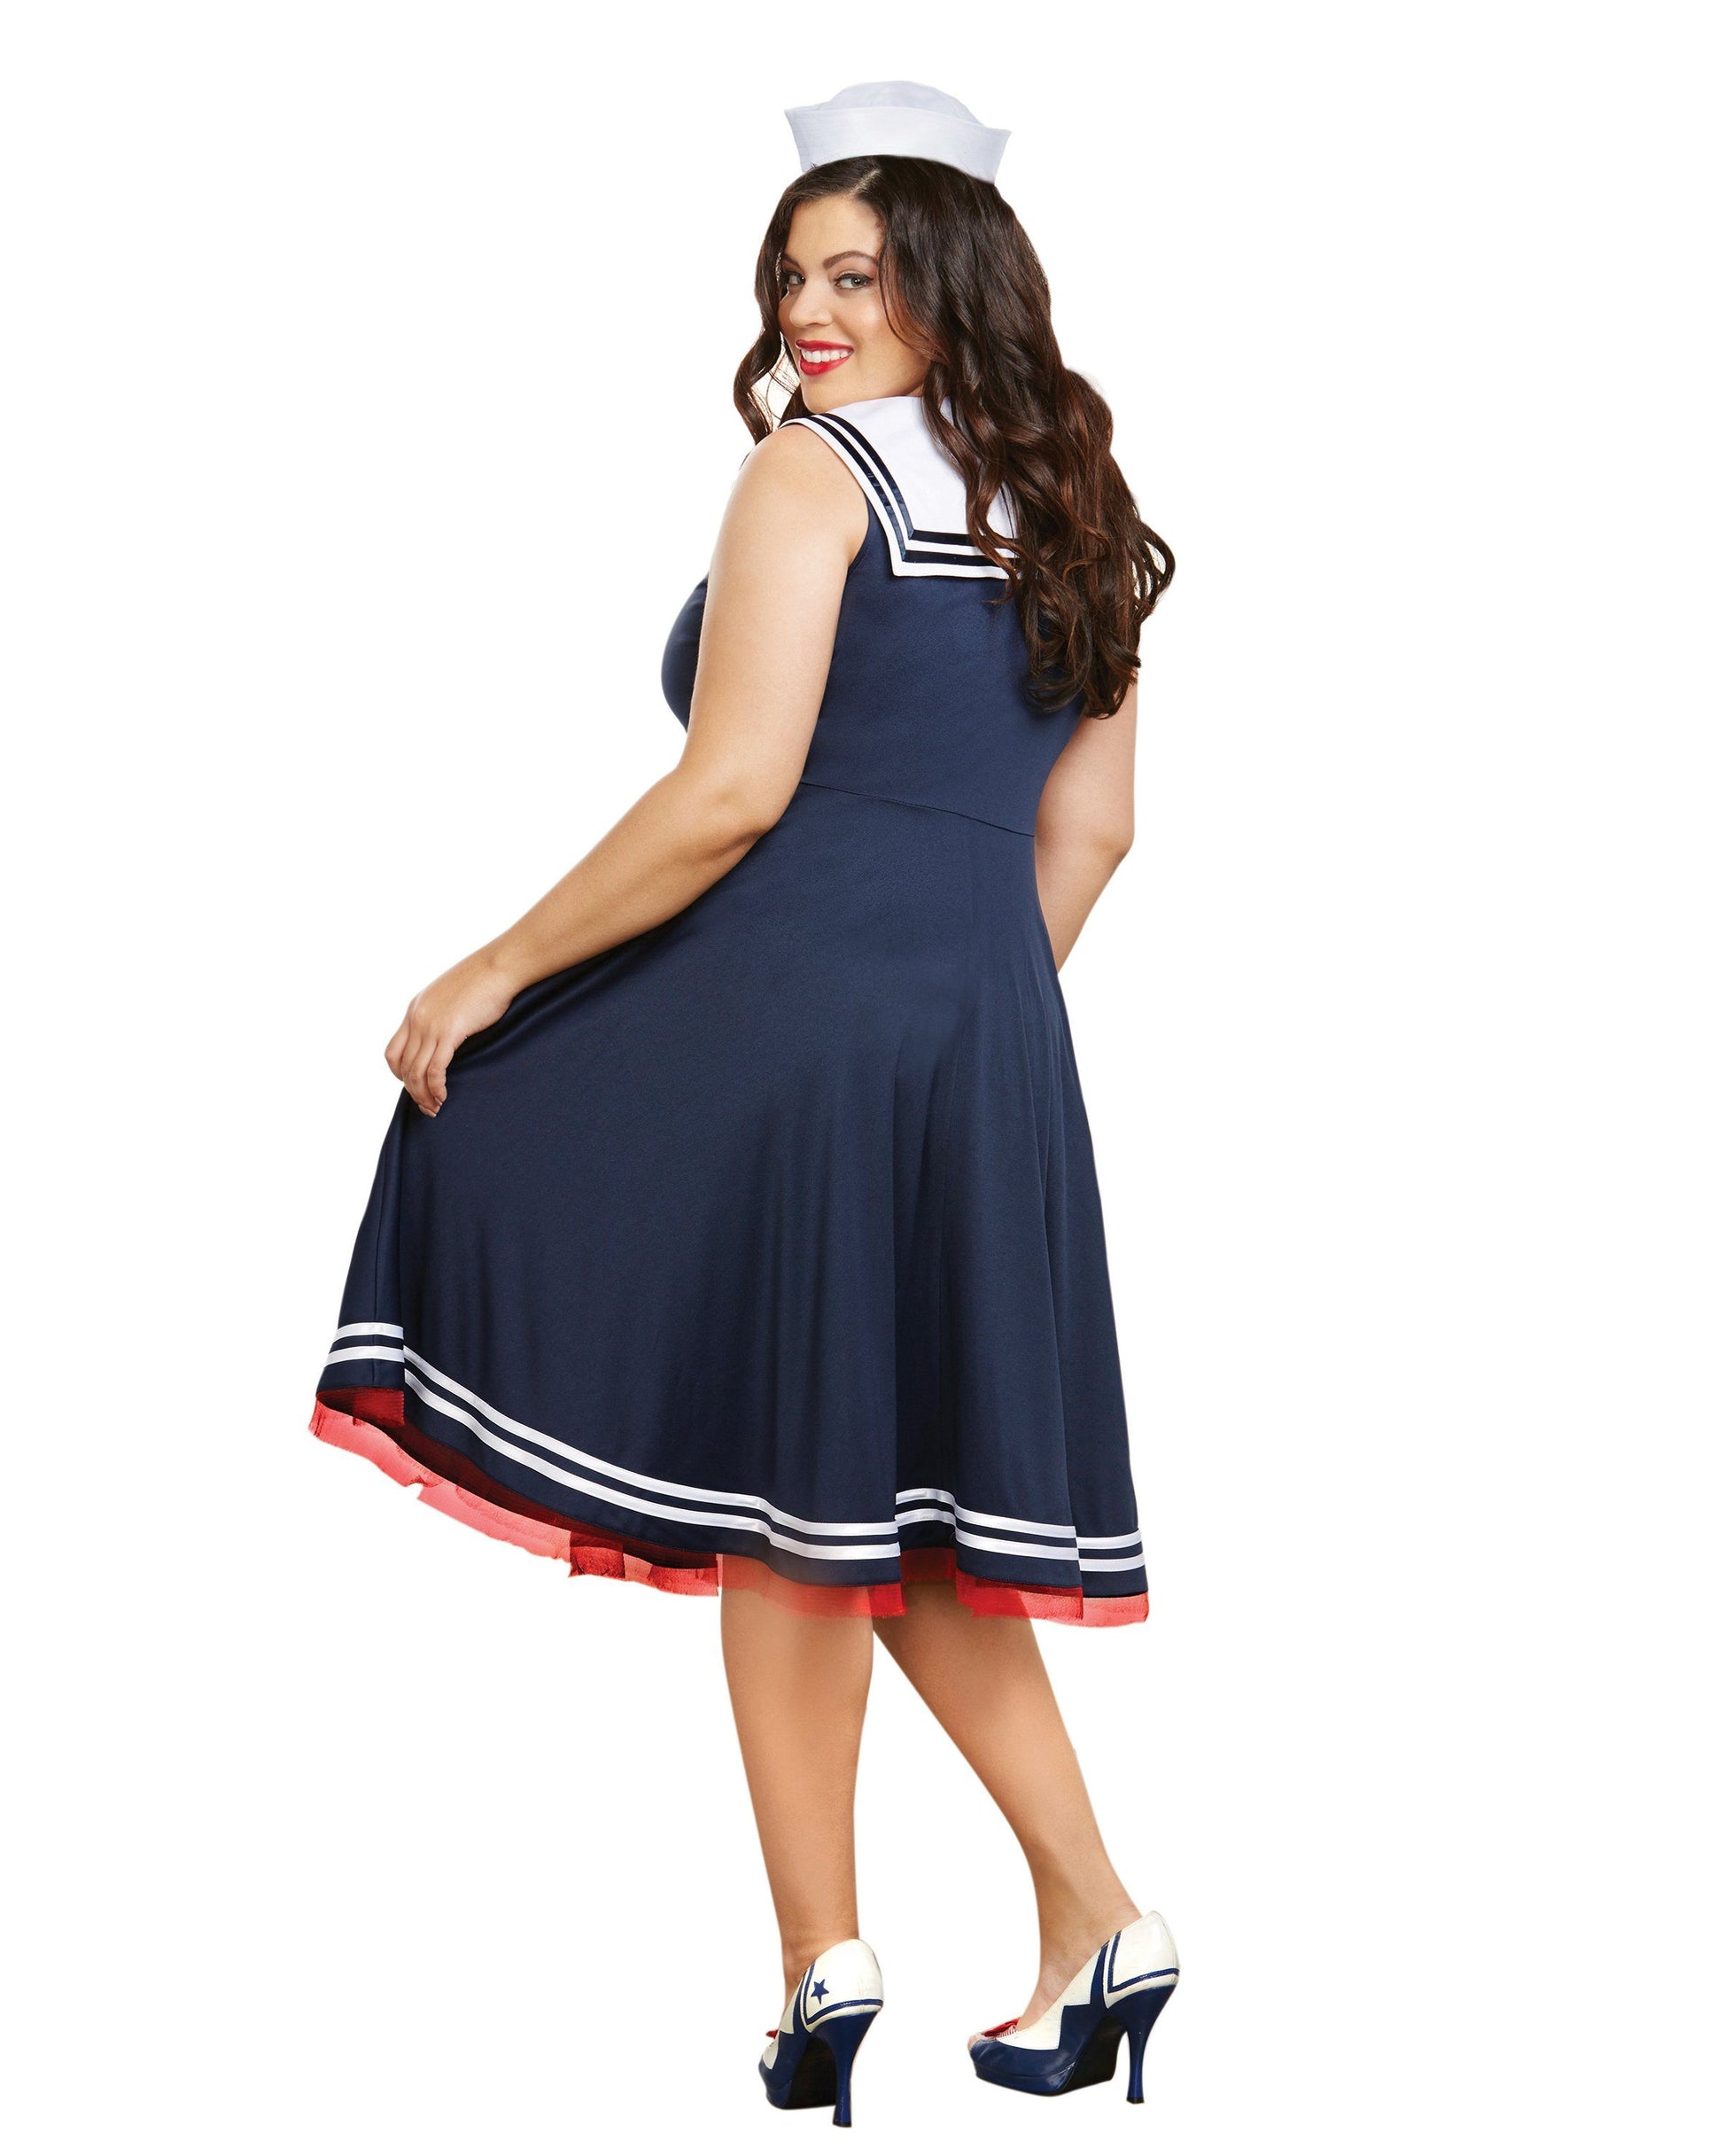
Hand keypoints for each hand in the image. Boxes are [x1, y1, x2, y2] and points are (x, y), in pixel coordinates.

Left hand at [385, 947, 517, 1115]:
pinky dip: (436, 1087)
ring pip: (416, 1071)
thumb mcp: (453, 997)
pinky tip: (443, 1097)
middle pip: (403, 1065)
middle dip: (412, 1091)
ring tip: (435, 1108)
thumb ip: (443, 1015)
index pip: (394, 1051)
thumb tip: (451, 1033)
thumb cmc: (485, 979)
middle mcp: (417, 1018)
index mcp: (415, 1010)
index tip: (416, 1086)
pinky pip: (435, 1069)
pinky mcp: (449, 1032)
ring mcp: (430, 1025)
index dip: (401, 1074)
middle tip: (427, 1107)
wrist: (500, 966)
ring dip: (423, 1095)